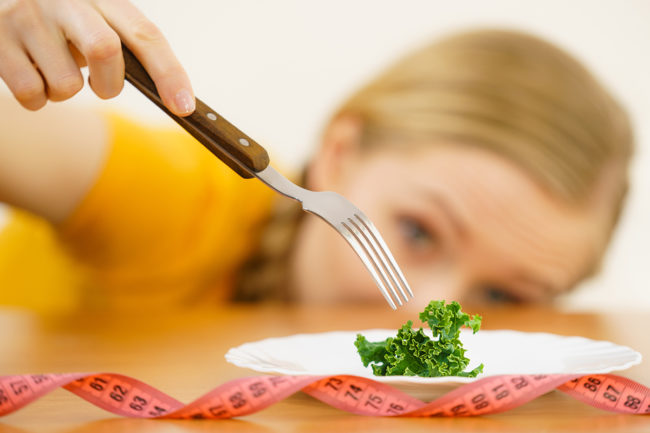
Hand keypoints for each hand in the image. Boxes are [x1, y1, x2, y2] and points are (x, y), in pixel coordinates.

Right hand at [0, 0, 194, 115]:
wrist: (3, 3)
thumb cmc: (61, 23)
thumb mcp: (96, 21)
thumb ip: (127, 46)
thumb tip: (173, 95)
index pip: (145, 34)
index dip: (169, 73)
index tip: (184, 107)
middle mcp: (65, 0)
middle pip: (105, 50)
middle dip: (109, 85)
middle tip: (99, 86)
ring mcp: (27, 17)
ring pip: (67, 85)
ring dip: (64, 93)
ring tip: (52, 70)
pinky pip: (31, 94)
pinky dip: (37, 99)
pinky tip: (30, 74)